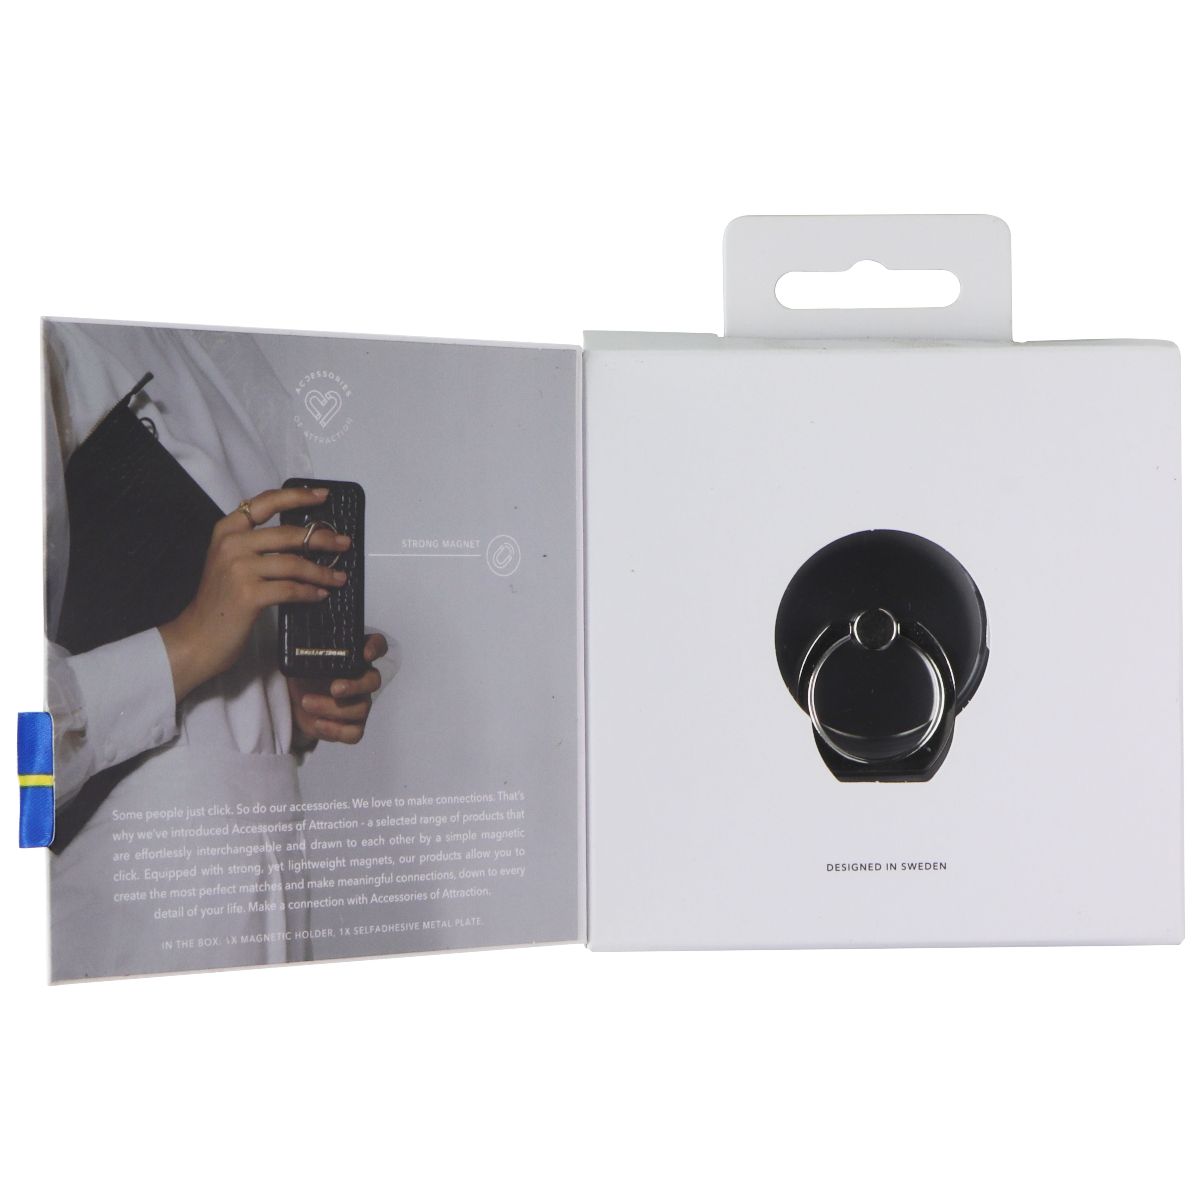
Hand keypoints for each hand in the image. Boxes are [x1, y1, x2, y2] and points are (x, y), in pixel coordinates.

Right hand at [160, 486, 349, 701]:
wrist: (198, 636)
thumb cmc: (220, 600)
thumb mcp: (230, 562)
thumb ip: (256, 545)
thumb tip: (303, 537)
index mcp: (226, 531)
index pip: (264, 503)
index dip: (296, 496)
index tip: (322, 496)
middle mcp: (231, 545)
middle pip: (288, 534)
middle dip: (322, 539)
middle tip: (344, 544)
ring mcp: (239, 569)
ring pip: (294, 563)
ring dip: (322, 571)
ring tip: (339, 578)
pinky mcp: (249, 595)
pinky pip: (291, 589)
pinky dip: (310, 592)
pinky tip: (321, 595)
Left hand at [287, 633, 388, 747]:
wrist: (293, 701)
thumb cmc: (303, 674)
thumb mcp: (301, 657)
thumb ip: (307, 648)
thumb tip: (294, 641)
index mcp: (354, 657)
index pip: (377, 645)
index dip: (376, 648)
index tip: (366, 654)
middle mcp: (362, 679)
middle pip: (374, 681)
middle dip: (355, 686)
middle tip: (334, 688)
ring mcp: (359, 704)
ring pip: (360, 709)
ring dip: (331, 708)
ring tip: (306, 702)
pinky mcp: (352, 726)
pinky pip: (354, 733)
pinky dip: (335, 730)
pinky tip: (318, 723)